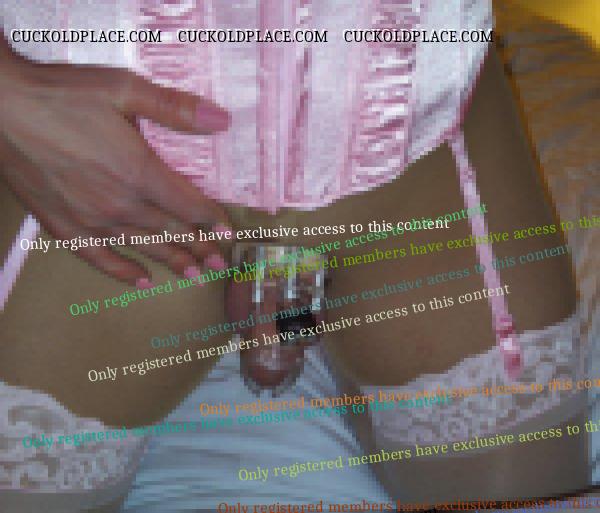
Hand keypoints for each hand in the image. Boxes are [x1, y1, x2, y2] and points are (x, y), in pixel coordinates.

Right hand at [0, 35, 230, 285]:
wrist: (0, 106)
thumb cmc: (64, 95)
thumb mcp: (124, 89)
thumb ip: (174, 108)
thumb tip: (222, 121)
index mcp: (138, 172)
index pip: (188, 206)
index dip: (212, 221)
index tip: (229, 234)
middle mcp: (119, 204)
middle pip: (169, 231)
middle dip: (199, 248)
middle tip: (219, 265)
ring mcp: (90, 220)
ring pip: (142, 247)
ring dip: (171, 262)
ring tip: (195, 276)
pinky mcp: (63, 226)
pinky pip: (99, 257)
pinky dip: (122, 271)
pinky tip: (142, 280)